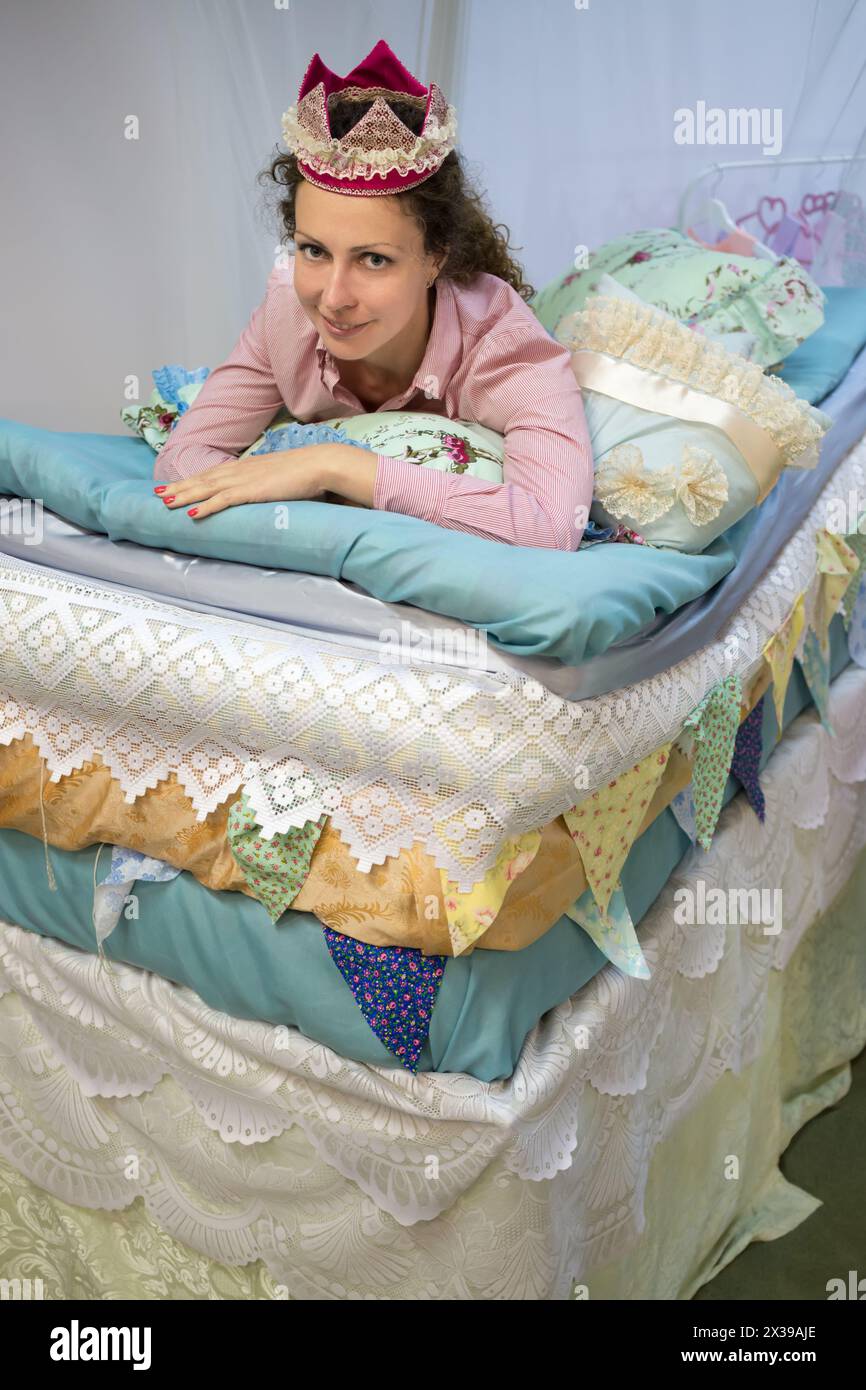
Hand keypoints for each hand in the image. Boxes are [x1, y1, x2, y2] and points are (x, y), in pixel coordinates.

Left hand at [154, 444, 345, 518]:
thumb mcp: (278, 478)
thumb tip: (261, 492)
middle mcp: (240, 471)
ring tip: (165, 502)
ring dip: (185, 495)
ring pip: (207, 488)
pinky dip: (206, 506)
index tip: (174, 485)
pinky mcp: (252, 490)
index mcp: (246, 467)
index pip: (212, 474)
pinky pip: (223, 500)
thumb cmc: (304, 472)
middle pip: (203, 480)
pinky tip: (192, 513)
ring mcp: (244, 480)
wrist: (318, 464)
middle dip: (179, 487)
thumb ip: (265, 484)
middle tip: (157, 494)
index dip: (191, 480)